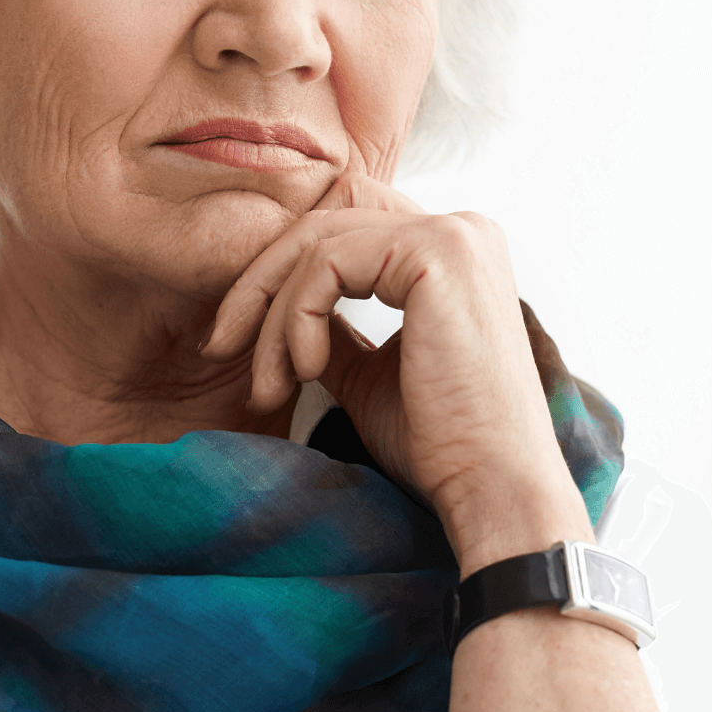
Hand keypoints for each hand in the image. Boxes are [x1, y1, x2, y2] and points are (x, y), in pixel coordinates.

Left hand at [201, 174, 592, 570]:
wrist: (491, 486)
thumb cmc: (440, 445)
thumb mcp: (368, 374)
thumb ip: (333, 331)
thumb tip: (282, 312)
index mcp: (452, 252)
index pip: (342, 231)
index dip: (281, 278)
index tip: (239, 343)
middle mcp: (460, 228)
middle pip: (322, 225)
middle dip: (258, 287)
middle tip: (220, 347)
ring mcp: (452, 233)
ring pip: (316, 244)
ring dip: (272, 315)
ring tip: (268, 384)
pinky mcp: (436, 251)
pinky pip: (327, 264)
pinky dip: (297, 317)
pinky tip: (305, 370)